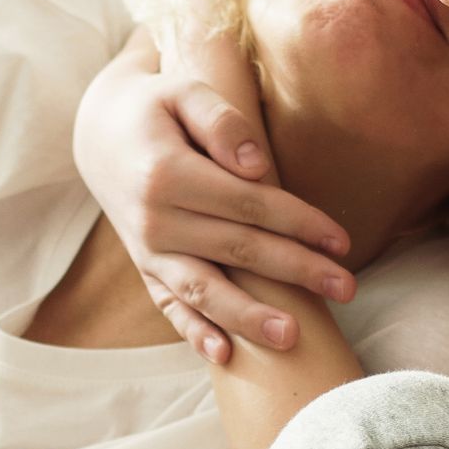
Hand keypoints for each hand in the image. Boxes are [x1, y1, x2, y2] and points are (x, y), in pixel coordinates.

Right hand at [72, 32, 353, 360]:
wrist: (101, 136)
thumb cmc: (158, 109)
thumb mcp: (184, 93)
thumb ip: (221, 121)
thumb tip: (256, 165)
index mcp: (166, 174)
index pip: (247, 204)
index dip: (298, 222)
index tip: (342, 241)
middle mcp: (153, 219)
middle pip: (236, 250)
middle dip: (295, 271)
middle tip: (347, 289)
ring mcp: (147, 251)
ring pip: (203, 290)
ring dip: (248, 317)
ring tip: (292, 338)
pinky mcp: (146, 269)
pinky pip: (170, 307)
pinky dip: (194, 332)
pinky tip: (225, 355)